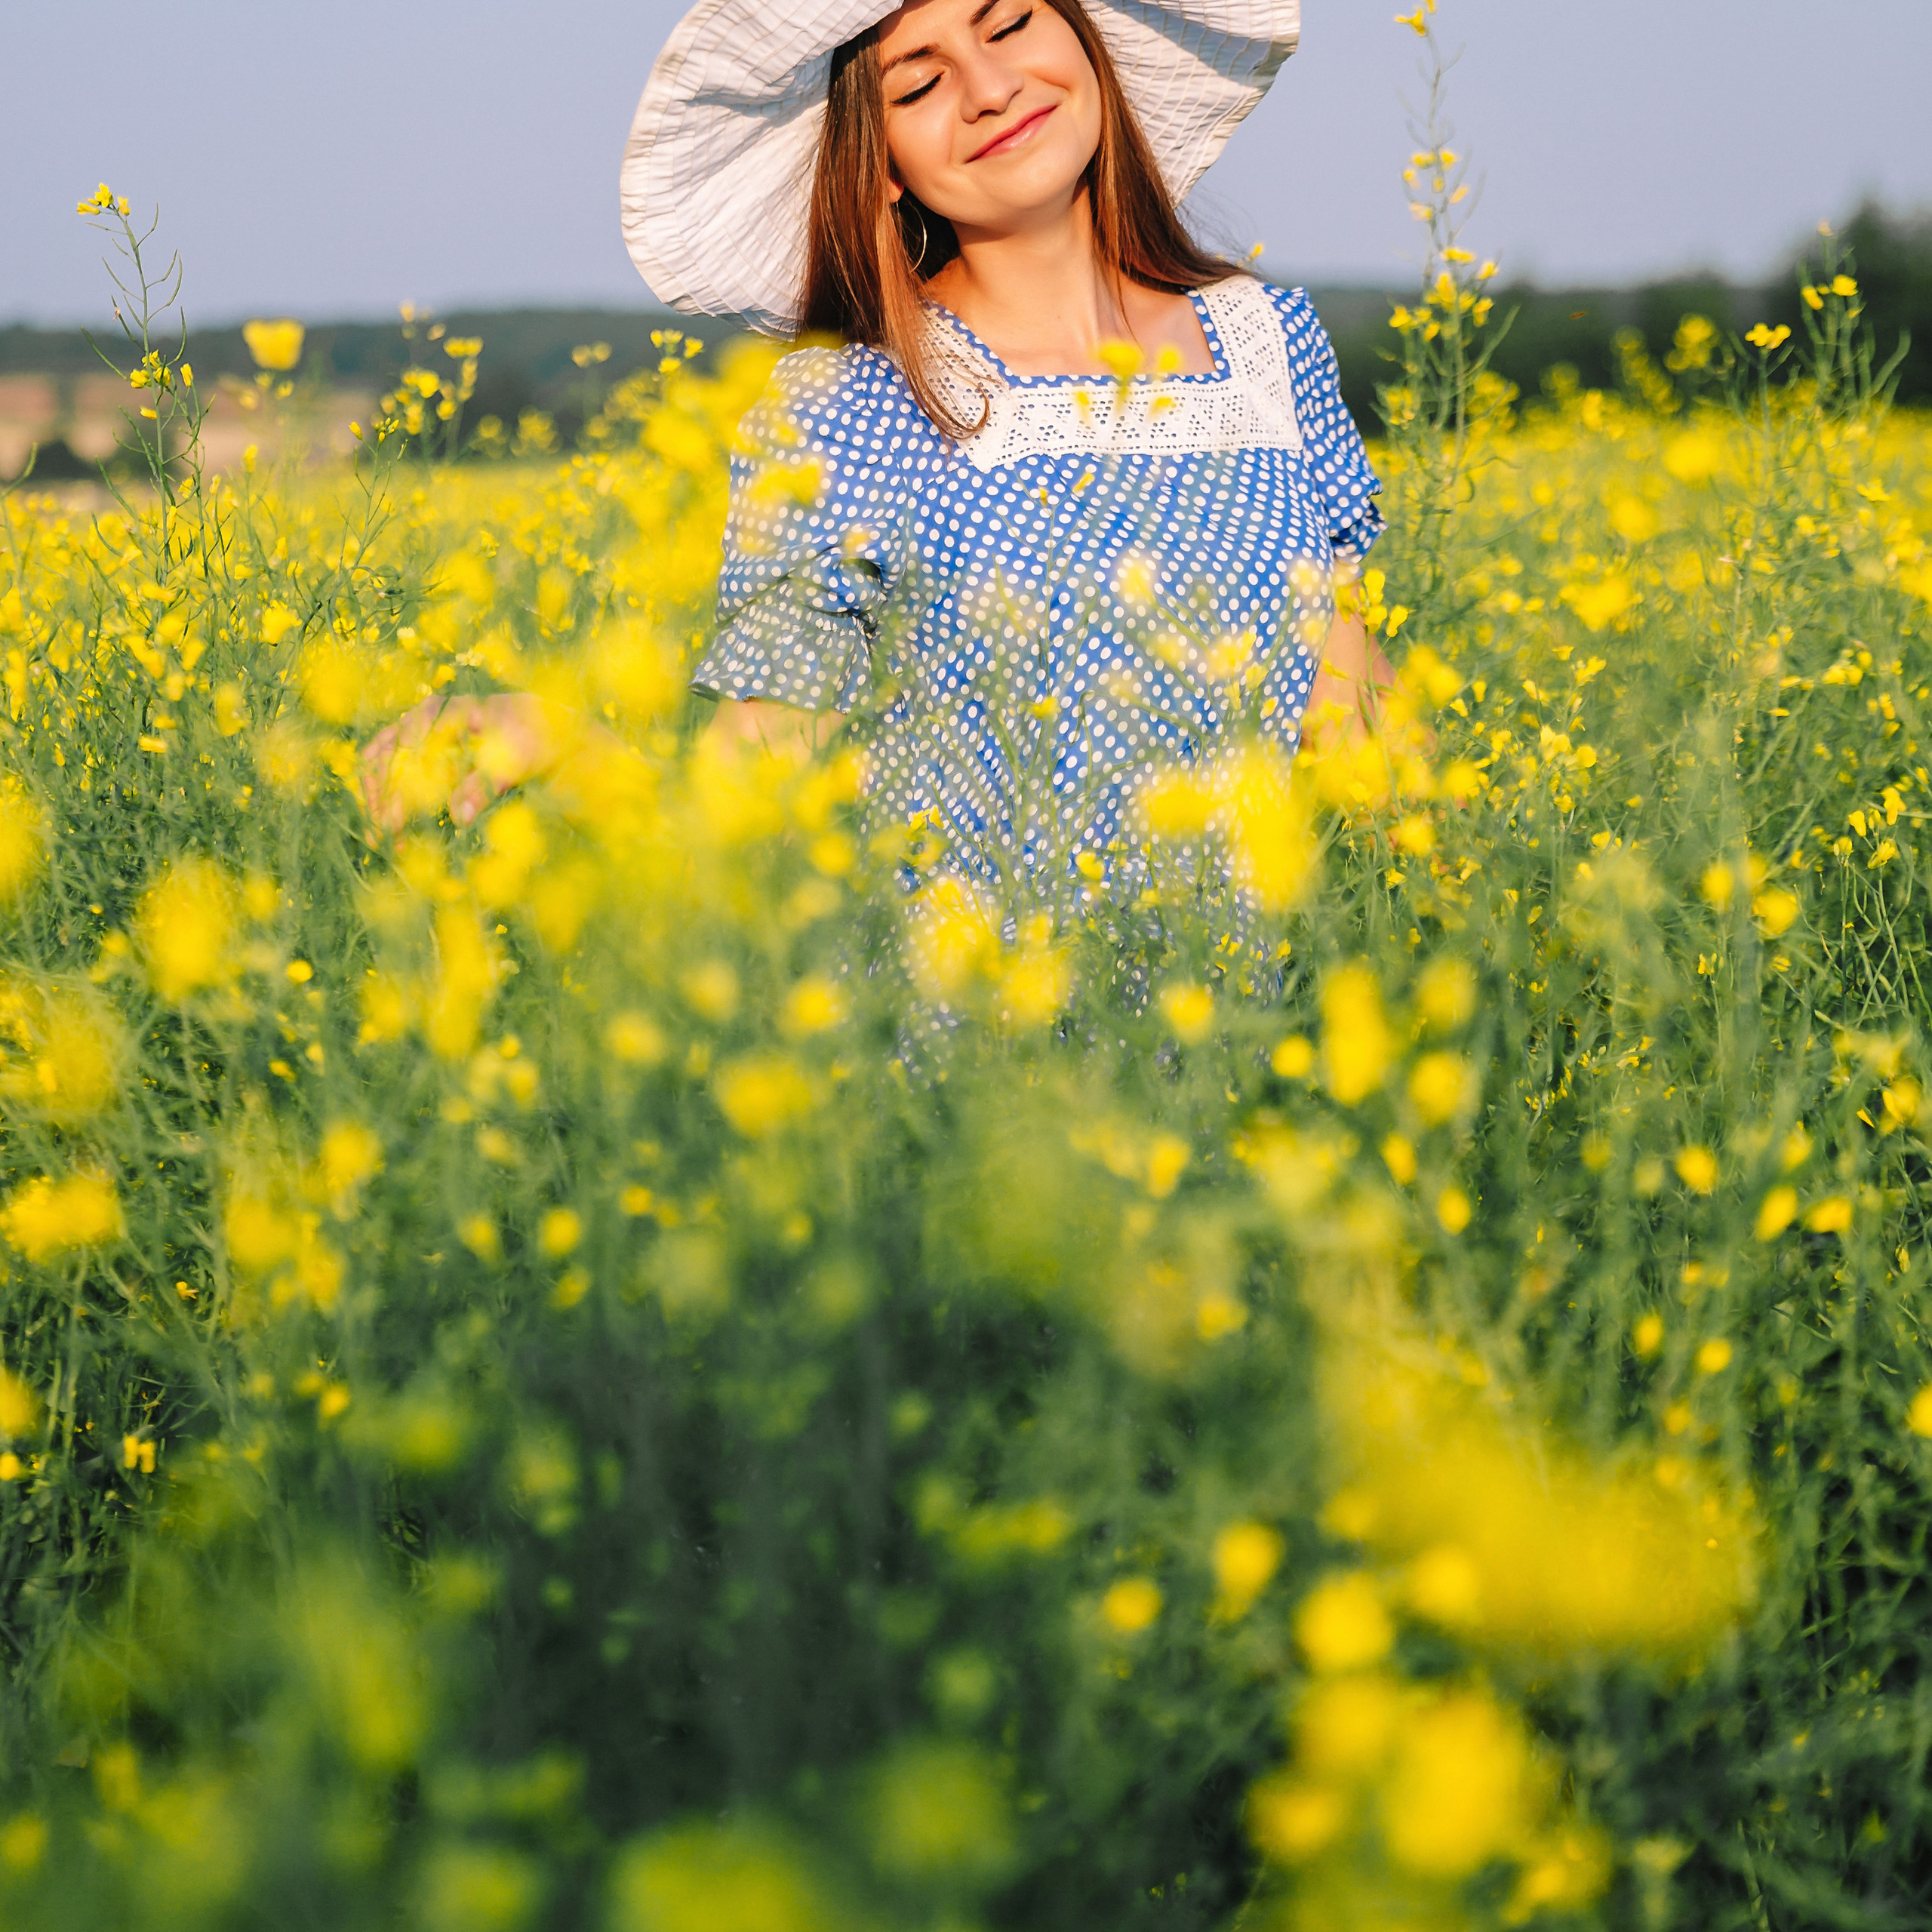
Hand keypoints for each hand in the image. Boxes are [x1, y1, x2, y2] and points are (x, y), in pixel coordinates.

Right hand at [358, 693, 556, 834]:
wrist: (538, 731)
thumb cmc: (528, 739)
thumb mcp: (513, 762)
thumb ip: (484, 787)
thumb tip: (459, 818)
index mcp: (443, 713)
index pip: (403, 747)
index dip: (394, 786)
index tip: (391, 820)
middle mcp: (423, 721)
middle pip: (385, 759)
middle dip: (380, 801)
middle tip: (383, 838)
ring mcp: (419, 737)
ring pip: (382, 769)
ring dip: (379, 805)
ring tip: (382, 841)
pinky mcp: (423, 756)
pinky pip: (395, 779)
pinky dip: (392, 805)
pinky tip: (395, 834)